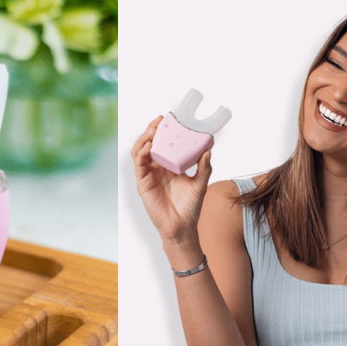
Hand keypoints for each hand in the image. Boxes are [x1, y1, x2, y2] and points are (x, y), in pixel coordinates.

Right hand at [131, 116, 212, 244]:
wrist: (183, 227)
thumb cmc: (190, 207)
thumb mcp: (200, 184)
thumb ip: (204, 168)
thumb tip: (208, 151)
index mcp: (169, 165)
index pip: (163, 143)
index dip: (163, 130)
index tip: (169, 118)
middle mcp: (157, 168)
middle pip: (149, 143)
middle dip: (152, 129)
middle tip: (159, 120)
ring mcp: (148, 175)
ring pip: (140, 151)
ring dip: (143, 139)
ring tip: (152, 131)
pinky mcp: (143, 183)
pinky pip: (138, 165)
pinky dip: (141, 153)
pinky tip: (148, 147)